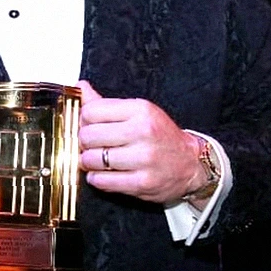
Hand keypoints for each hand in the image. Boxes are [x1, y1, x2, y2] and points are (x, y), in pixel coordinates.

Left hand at [76, 80, 206, 203]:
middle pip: (88, 136)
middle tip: (92, 145)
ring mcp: (143, 159)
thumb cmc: (160, 136)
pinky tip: (104, 173)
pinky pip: (102, 181)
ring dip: (89, 162)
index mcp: (140, 110)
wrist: (190, 163)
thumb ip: (106, 103)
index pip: (91, 111)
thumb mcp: (138, 112)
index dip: (84, 120)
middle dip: (85, 142)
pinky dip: (96, 178)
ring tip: (98, 160)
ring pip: (91, 160)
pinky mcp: (142, 183)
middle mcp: (142, 131)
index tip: (89, 126)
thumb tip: (80, 87)